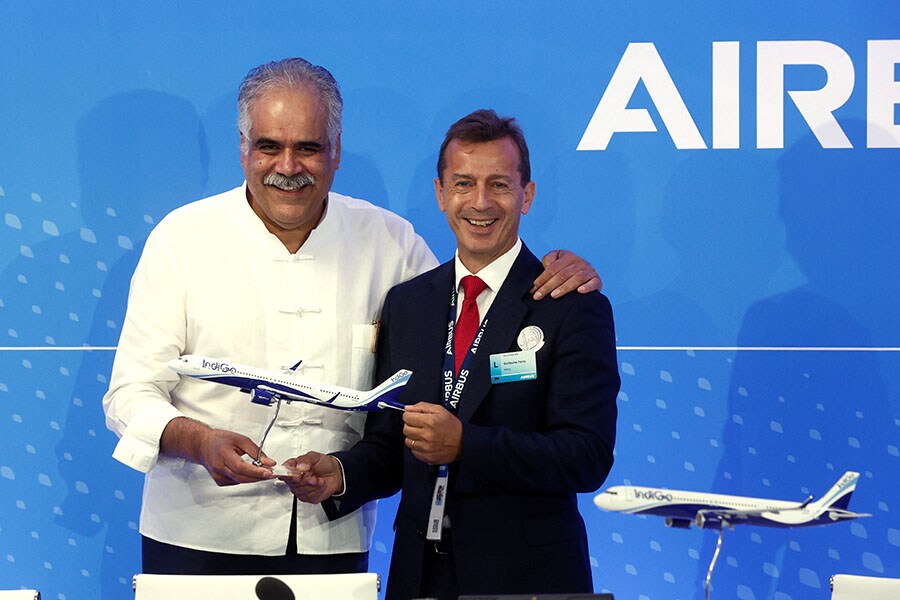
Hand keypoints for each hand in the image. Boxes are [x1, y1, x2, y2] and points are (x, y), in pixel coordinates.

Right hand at [160, 417, 275, 485]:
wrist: (203, 445)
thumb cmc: (220, 440)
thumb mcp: (241, 439)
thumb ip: (256, 451)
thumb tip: (269, 462)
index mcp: (223, 455)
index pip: (241, 467)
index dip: (256, 471)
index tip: (269, 472)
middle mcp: (219, 468)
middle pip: (242, 477)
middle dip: (259, 476)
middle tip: (271, 473)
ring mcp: (218, 476)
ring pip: (240, 481)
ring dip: (253, 477)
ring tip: (263, 470)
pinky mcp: (219, 481)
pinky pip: (236, 482)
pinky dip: (245, 478)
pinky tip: (248, 471)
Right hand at [280, 451, 343, 503]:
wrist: (335, 473)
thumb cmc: (323, 464)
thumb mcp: (314, 457)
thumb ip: (305, 459)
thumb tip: (299, 466)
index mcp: (292, 469)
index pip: (283, 473)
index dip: (288, 475)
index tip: (295, 474)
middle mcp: (294, 480)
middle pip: (293, 484)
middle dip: (304, 479)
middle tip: (311, 474)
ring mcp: (300, 490)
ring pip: (302, 491)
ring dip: (313, 484)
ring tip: (318, 478)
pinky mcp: (308, 498)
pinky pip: (310, 496)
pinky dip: (318, 489)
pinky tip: (320, 484)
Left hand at [402, 403, 462, 464]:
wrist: (463, 443)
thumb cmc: (452, 426)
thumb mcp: (440, 410)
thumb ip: (422, 406)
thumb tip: (408, 408)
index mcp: (429, 422)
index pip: (406, 417)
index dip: (410, 415)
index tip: (414, 416)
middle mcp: (426, 435)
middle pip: (405, 429)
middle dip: (411, 425)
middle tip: (419, 425)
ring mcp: (426, 448)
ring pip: (408, 441)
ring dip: (413, 437)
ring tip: (422, 435)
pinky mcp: (426, 457)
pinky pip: (413, 451)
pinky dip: (417, 447)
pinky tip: (425, 443)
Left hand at [531, 249, 601, 299]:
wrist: (587, 274)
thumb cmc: (567, 269)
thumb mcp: (557, 261)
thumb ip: (549, 260)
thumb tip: (546, 266)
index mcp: (568, 256)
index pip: (553, 268)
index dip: (542, 278)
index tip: (534, 288)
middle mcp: (579, 262)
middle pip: (562, 274)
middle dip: (548, 286)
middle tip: (538, 296)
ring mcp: (589, 271)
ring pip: (576, 279)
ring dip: (564, 287)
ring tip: (553, 295)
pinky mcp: (597, 280)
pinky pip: (593, 283)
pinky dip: (587, 287)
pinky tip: (580, 291)